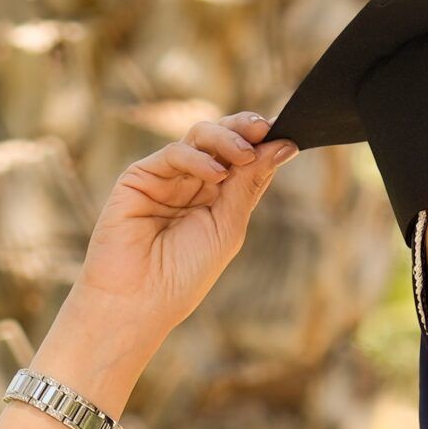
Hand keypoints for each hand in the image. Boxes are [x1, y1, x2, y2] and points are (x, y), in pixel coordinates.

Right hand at [76, 110, 297, 340]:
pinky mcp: (139, 177)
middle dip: (245, 130)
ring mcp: (165, 178)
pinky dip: (197, 158)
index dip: (263, 145)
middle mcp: (191, 184)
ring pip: (199, 138)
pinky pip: (173, 154)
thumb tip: (284, 146)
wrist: (139, 300)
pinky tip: (216, 173)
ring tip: (245, 153)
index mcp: (216, 199)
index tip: (288, 135)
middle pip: (222, 142)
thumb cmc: (184, 274)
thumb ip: (249, 184)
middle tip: (265, 128)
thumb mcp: (228, 227)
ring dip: (226, 139)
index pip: (243, 161)